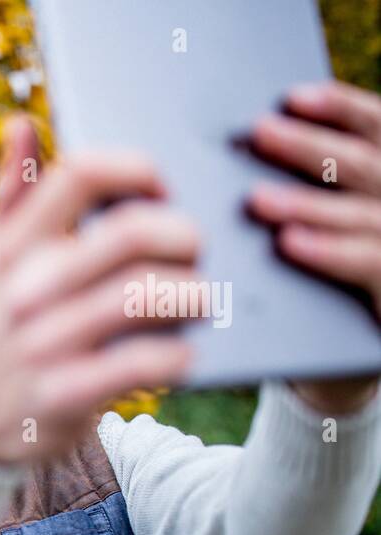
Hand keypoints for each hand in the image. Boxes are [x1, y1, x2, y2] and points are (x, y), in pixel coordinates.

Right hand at [0, 116, 200, 464]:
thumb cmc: (5, 320)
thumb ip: (13, 192)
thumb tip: (21, 122)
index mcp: (12, 245)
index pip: (81, 174)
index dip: (138, 170)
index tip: (161, 190)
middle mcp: (23, 290)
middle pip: (131, 234)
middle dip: (183, 236)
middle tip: (195, 250)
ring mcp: (42, 344)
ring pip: (148, 297)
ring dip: (191, 295)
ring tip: (197, 300)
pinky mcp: (66, 393)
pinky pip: (147, 361)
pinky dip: (180, 354)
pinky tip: (182, 352)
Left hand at [247, 80, 380, 412]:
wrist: (337, 365)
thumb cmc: (309, 286)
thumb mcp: (310, 230)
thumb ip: (298, 191)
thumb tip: (240, 147)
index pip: (376, 129)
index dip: (339, 110)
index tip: (290, 97)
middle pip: (365, 166)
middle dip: (310, 149)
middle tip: (260, 133)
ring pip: (365, 214)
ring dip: (309, 202)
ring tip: (257, 198)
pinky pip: (368, 265)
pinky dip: (329, 251)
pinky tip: (289, 243)